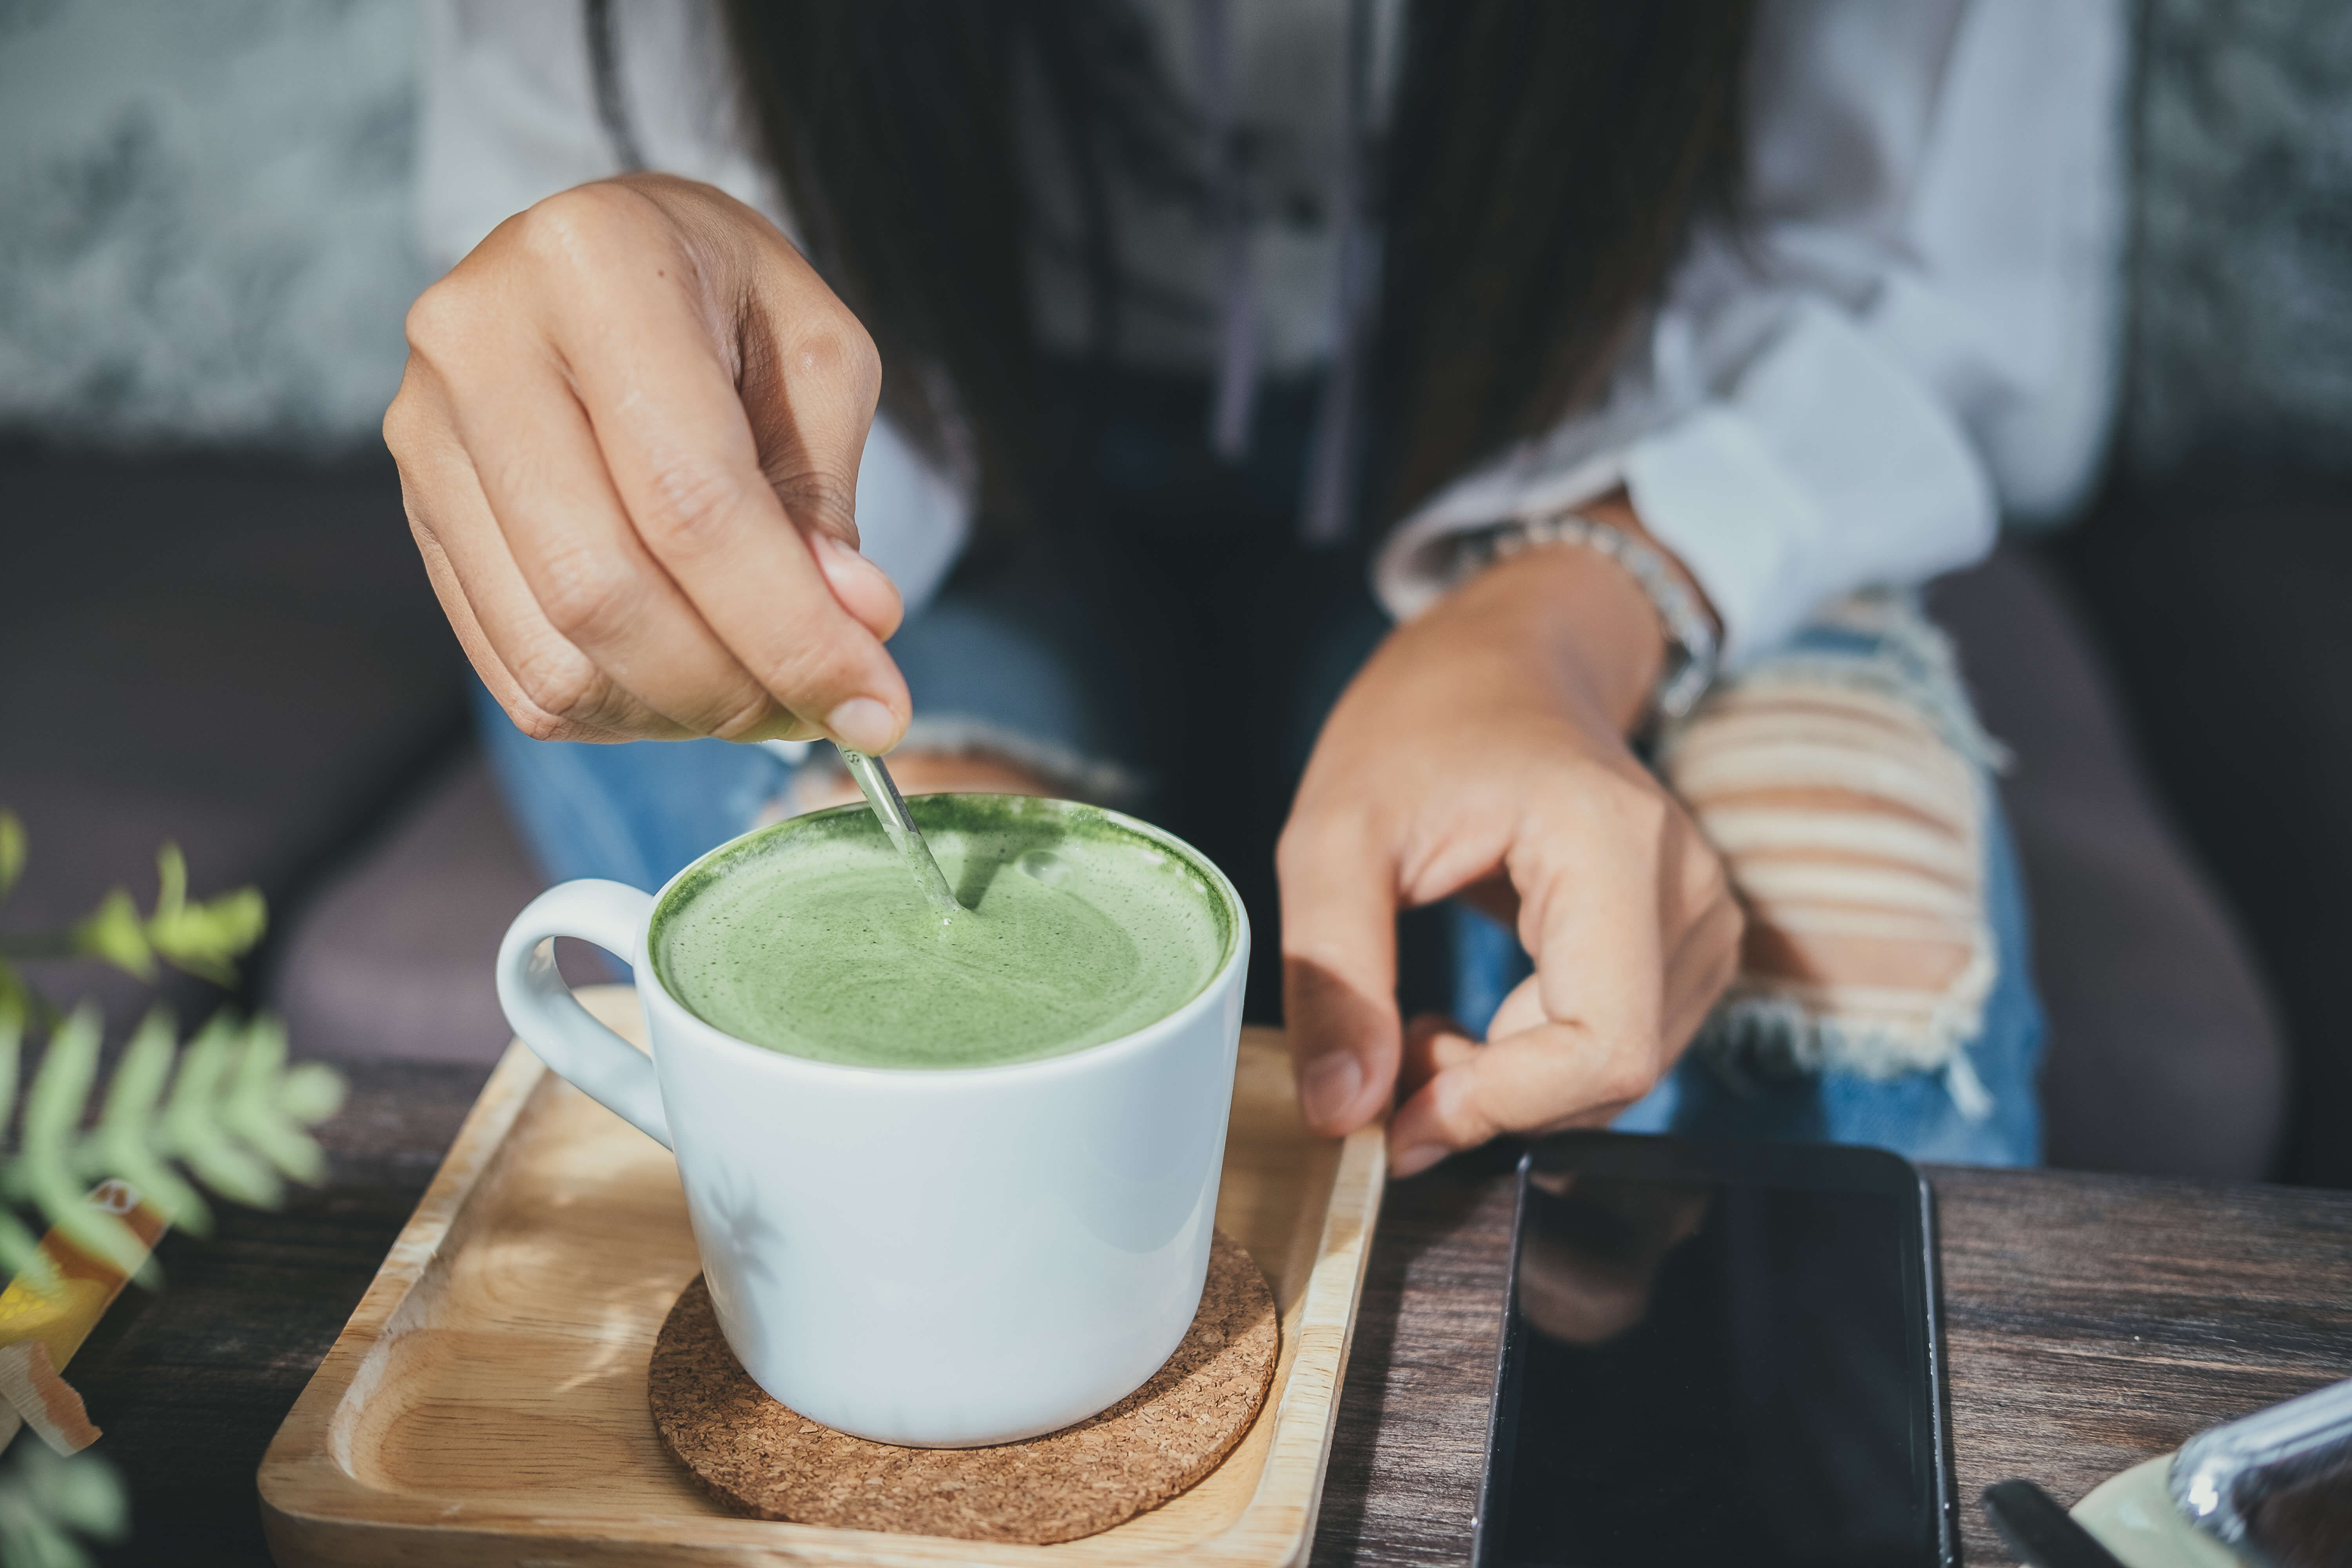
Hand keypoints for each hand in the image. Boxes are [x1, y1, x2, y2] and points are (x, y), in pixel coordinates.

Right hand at [384, 175, 909, 751]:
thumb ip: (826, 499)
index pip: (692, 505)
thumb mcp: (816, 359)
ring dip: (679, 713)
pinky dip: (621, 710)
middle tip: (825, 710)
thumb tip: (851, 628)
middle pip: (604, 594)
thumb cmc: (729, 300)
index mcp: (593, 267)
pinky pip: (519, 671)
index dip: (792, 632)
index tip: (879, 709)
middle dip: (733, 689)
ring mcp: (427, 434)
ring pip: (555, 656)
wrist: (611, 255)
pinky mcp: (421, 510)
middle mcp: (479, 344)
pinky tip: (688, 679)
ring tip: (763, 691)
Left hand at [1278, 519, 1743, 1175]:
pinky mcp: (1686, 945)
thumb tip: (1340, 1111)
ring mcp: (1701, 918)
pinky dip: (1534, 1066)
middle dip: (1489, 1098)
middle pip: (1610, 1073)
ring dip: (1508, 1086)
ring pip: (1615, 1077)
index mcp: (1615, 846)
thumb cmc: (1421, 724)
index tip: (1393, 1119)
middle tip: (1389, 1053)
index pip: (1603, 1046)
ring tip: (1420, 1024)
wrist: (1506, 660)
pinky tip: (1473, 1020)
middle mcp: (1687, 888)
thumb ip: (1335, 974)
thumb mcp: (1332, 834)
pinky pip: (1617, 1050)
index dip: (1497, 1107)